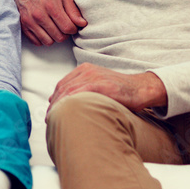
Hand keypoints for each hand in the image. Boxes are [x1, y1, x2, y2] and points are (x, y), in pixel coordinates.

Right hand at [11, 0, 86, 45]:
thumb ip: (73, 10)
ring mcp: (30, 21)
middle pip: (59, 37)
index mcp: (51, 6)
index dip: (73, 29)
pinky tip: (45, 30)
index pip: (68, 28)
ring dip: (54, 37)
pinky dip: (43, 38)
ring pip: (48, 42)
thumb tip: (82, 24)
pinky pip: (37, 42)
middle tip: (64, 26)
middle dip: (65, 34)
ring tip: (54, 28)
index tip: (73, 26)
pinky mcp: (23, 25)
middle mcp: (39, 15)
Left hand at [49, 64, 166, 113]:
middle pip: (62, 88)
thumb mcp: (99, 85)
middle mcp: (86, 70)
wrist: (140, 89)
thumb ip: (85, 90)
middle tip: (49, 118)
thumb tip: (70, 103)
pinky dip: (69, 104)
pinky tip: (66, 113)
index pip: (63, 84)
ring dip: (58, 106)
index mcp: (84, 70)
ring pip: (68, 91)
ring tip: (54, 119)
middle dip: (54, 104)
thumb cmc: (121, 92)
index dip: (55, 98)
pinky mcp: (99, 84)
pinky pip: (79, 93)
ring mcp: (93, 76)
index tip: (50, 110)